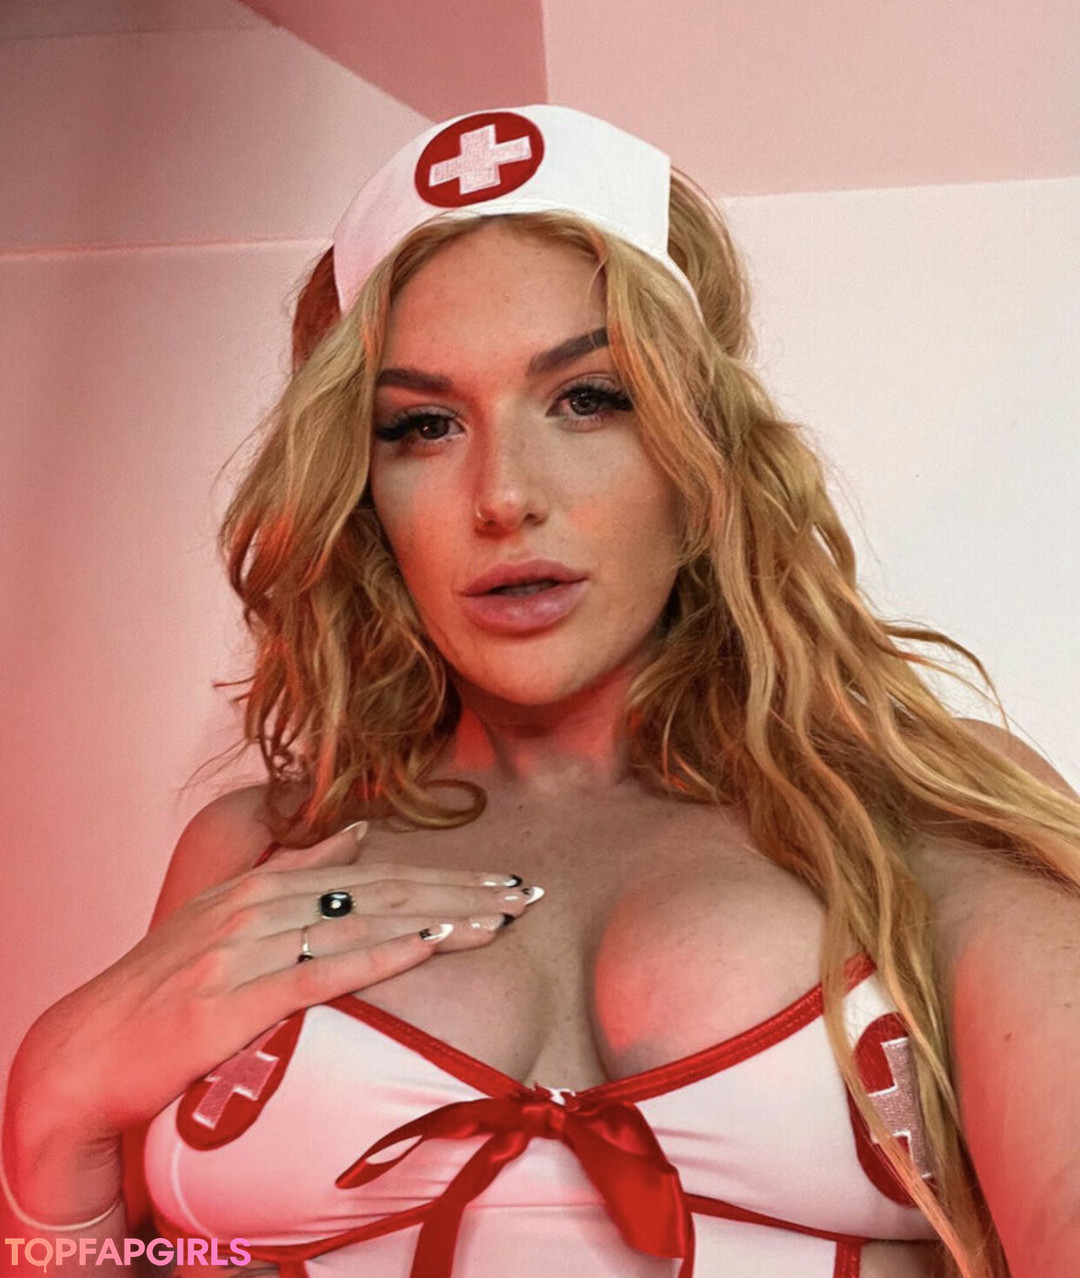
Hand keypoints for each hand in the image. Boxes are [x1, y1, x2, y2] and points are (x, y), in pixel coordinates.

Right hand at [15, 822, 538, 1142]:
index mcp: (266, 884)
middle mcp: (260, 904)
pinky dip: (376, 955)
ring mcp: (245, 948)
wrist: (89, 1046)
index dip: (446, 876)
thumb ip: (296, 869)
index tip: (504, 880)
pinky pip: (316, 970)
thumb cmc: (166, 983)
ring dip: (436, 920)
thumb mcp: (229, 913)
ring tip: (498, 919)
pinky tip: (425, 948)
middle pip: (382, 892)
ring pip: (359, 922)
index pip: (376, 874)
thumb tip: (362, 833)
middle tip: (526, 895)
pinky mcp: (231, 998)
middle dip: (461, 893)